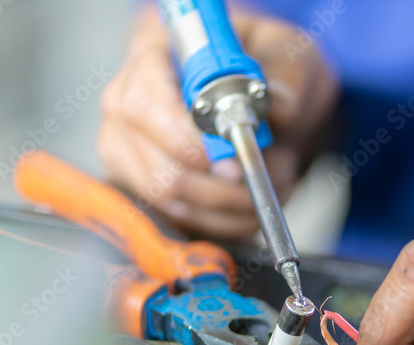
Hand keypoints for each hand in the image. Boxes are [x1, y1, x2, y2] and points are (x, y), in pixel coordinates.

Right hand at [98, 7, 338, 237]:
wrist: (263, 98)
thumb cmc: (264, 67)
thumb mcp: (287, 54)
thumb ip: (286, 76)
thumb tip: (277, 105)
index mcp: (153, 55)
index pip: (142, 103)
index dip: (185, 140)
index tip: (230, 158)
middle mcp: (127, 105)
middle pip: (158, 169)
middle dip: (221, 187)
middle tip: (263, 174)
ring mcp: (129, 151)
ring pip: (172, 202)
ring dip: (234, 205)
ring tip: (275, 180)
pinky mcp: (145, 187)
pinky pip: (185, 221)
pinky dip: (230, 221)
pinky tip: (257, 200)